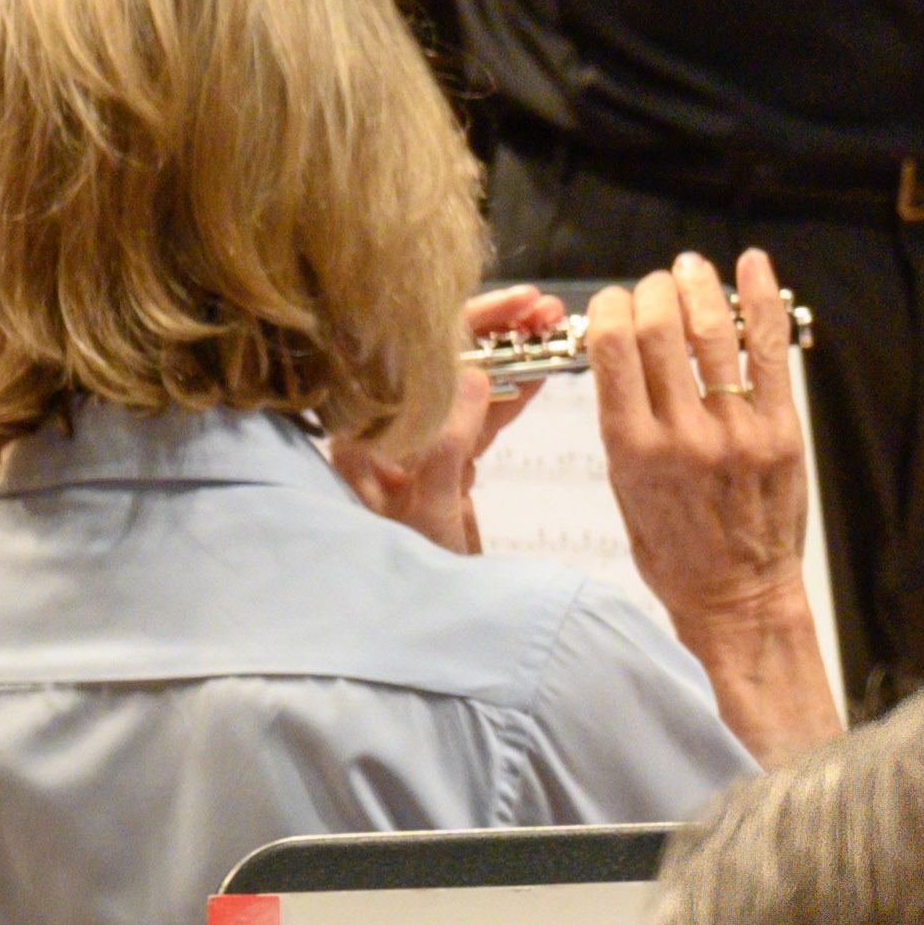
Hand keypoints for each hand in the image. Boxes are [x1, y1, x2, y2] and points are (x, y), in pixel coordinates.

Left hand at [331, 285, 566, 553]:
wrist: (412, 622)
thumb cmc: (402, 572)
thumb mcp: (430, 510)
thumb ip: (448, 442)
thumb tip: (475, 376)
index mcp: (368, 432)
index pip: (416, 354)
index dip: (469, 319)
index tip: (518, 302)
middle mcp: (389, 428)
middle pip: (444, 359)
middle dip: (498, 329)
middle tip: (547, 309)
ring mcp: (419, 443)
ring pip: (470, 383)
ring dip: (513, 355)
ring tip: (555, 328)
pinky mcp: (446, 461)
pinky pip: (483, 415)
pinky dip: (515, 390)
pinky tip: (544, 368)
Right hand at [592, 252, 811, 621]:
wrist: (737, 596)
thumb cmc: (676, 551)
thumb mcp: (624, 490)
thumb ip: (625, 424)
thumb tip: (621, 356)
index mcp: (631, 448)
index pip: (611, 348)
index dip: (610, 307)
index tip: (614, 302)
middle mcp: (681, 434)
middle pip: (658, 328)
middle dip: (652, 291)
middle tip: (656, 285)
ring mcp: (735, 430)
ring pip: (711, 330)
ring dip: (698, 285)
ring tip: (690, 268)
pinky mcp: (780, 430)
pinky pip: (769, 350)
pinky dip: (761, 299)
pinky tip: (752, 265)